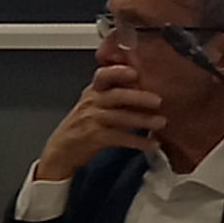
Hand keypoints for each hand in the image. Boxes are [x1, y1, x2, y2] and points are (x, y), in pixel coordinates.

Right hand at [31, 56, 166, 182]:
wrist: (62, 150)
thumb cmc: (84, 125)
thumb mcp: (96, 104)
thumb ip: (117, 93)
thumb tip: (147, 86)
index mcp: (94, 91)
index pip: (103, 75)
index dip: (118, 72)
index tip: (136, 71)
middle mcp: (91, 102)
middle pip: (114, 95)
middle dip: (137, 96)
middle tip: (158, 100)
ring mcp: (91, 120)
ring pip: (118, 117)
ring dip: (141, 119)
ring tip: (161, 122)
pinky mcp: (93, 138)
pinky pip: (118, 138)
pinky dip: (137, 141)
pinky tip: (152, 144)